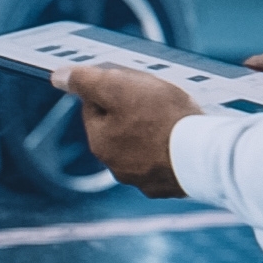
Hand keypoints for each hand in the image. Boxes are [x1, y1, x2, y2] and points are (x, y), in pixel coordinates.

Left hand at [57, 65, 196, 198]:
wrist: (205, 154)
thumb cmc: (162, 119)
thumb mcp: (118, 87)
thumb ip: (85, 81)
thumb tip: (58, 77)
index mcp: (100, 142)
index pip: (95, 104)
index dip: (113, 87)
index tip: (132, 82)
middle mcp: (116, 166)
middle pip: (119, 126)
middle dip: (133, 110)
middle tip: (157, 97)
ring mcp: (144, 179)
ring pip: (142, 145)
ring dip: (153, 130)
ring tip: (175, 116)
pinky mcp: (169, 185)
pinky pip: (166, 161)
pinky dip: (171, 149)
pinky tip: (184, 137)